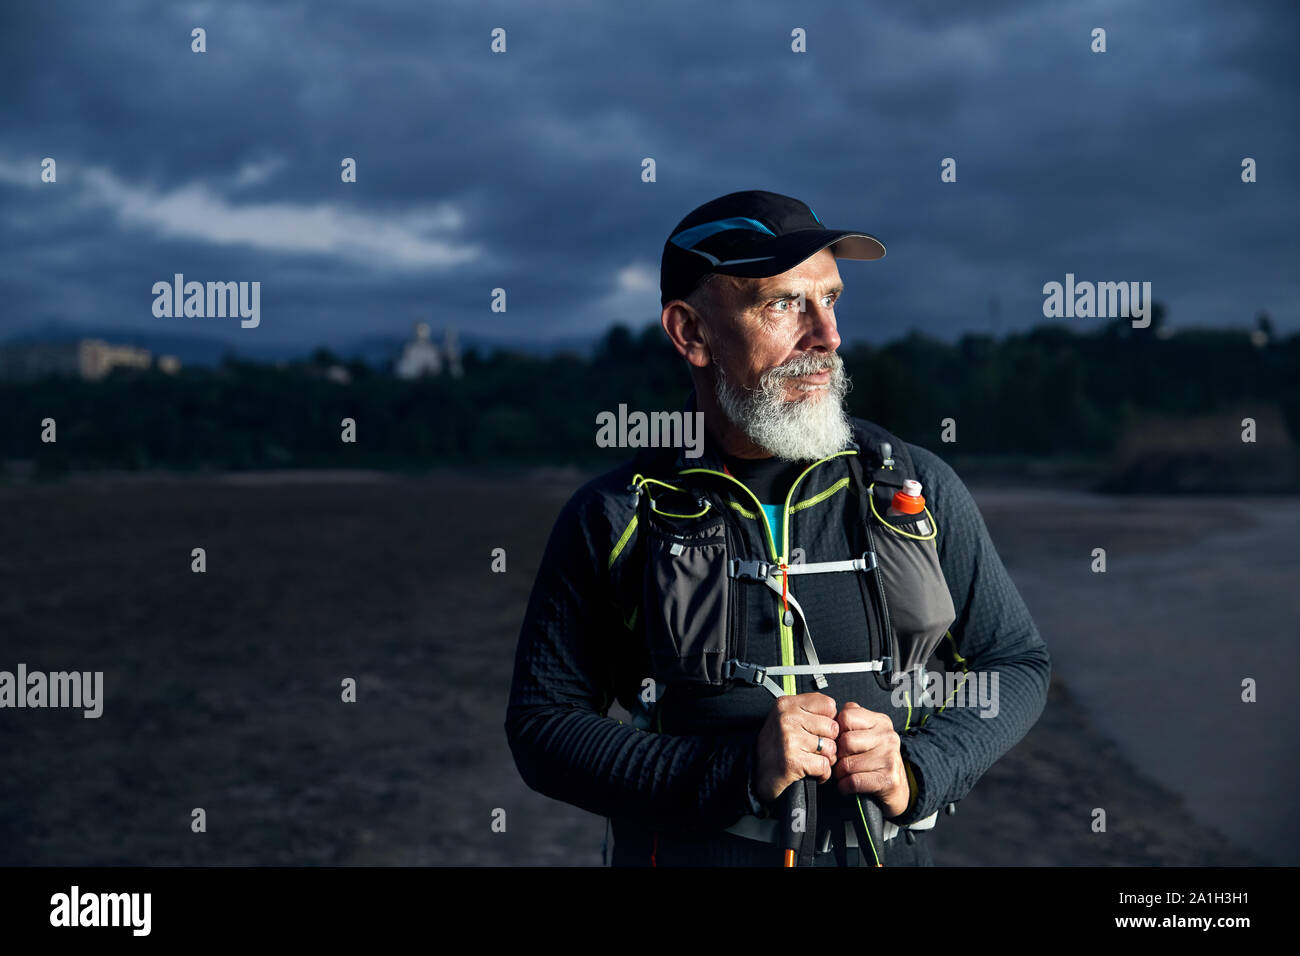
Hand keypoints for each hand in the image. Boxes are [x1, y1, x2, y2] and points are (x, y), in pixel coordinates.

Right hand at [752, 692, 839, 803]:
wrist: (757, 775)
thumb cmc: (774, 749)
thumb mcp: (785, 720)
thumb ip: (807, 712)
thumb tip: (837, 714)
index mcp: (786, 705)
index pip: (828, 704)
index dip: (828, 720)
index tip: (817, 730)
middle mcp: (786, 718)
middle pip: (832, 727)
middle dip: (828, 742)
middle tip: (813, 749)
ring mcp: (789, 739)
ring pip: (831, 748)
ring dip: (826, 759)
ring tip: (810, 760)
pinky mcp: (793, 761)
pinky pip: (825, 766)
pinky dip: (822, 774)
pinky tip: (809, 771)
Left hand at [831, 701, 909, 818]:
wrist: (897, 788)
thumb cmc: (875, 759)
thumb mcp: (868, 733)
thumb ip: (852, 719)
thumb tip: (830, 718)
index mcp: (880, 721)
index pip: (846, 716)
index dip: (837, 731)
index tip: (838, 742)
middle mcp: (888, 737)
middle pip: (845, 741)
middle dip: (836, 755)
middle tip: (838, 762)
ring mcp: (889, 758)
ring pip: (847, 764)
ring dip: (839, 773)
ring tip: (843, 775)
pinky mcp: (888, 779)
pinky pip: (853, 781)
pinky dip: (844, 786)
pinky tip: (846, 786)